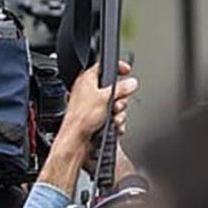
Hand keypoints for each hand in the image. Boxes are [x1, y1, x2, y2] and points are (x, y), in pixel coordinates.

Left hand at [37, 62, 136, 193]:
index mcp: (86, 81)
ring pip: (115, 104)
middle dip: (120, 98)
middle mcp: (89, 92)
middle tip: (116, 104)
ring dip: (118, 112)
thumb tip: (131, 83)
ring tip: (112, 117)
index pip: (103, 67)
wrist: (76, 141)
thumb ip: (121, 88)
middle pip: (114, 89)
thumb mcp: (105, 98)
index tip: (127, 70)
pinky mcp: (96, 119)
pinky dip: (116, 121)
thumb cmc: (82, 118)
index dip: (116, 67)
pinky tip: (113, 125)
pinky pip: (113, 116)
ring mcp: (93, 106)